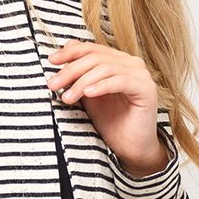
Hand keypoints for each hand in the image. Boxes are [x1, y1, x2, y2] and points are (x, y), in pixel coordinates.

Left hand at [45, 39, 167, 175]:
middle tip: (54, 84)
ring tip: (68, 96)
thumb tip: (65, 52)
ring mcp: (140, 74)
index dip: (70, 53)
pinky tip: (88, 94)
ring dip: (82, 81)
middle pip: (96, 58)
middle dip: (71, 70)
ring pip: (106, 68)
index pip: (91, 50)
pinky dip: (102, 86)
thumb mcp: (87, 95)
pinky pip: (121, 81)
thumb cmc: (111, 123)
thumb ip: (79, 75)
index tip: (52, 61)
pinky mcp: (146, 89)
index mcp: (117, 61)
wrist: (130, 148)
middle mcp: (130, 63)